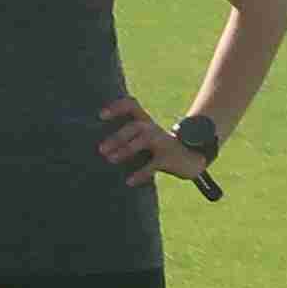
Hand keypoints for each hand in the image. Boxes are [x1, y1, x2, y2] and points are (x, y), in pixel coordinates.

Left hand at [97, 96, 214, 192]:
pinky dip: (140, 173)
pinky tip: (129, 181)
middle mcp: (152, 128)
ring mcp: (161, 141)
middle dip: (117, 137)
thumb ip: (125, 136)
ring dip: (125, 150)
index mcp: (144, 121)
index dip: (116, 107)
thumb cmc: (157, 147)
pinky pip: (152, 165)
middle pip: (134, 126)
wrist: (189, 157)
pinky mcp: (167, 157)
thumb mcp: (143, 136)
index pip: (131, 105)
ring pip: (142, 141)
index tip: (100, 115)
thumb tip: (97, 146)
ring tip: (110, 159)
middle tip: (101, 149)